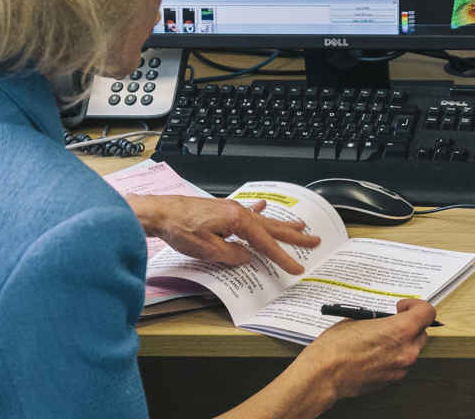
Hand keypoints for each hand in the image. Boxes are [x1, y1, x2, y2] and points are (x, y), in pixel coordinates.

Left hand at [125, 195, 318, 274]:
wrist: (160, 213)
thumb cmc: (180, 228)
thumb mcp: (209, 250)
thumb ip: (232, 256)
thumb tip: (246, 257)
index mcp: (238, 221)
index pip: (266, 244)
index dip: (283, 258)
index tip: (297, 267)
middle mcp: (238, 212)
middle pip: (272, 227)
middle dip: (294, 235)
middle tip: (314, 239)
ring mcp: (231, 210)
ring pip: (263, 220)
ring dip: (281, 224)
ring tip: (299, 225)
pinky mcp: (222, 211)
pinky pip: (248, 212)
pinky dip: (259, 212)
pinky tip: (264, 207)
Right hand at [294, 299, 435, 401]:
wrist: (324, 375)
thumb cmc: (336, 347)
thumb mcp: (358, 320)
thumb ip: (380, 319)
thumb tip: (384, 320)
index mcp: (400, 330)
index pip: (427, 313)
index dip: (417, 306)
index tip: (403, 307)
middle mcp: (406, 350)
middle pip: (421, 332)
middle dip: (409, 325)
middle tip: (392, 321)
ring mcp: (400, 368)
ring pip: (411, 350)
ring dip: (401, 342)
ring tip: (379, 338)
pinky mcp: (391, 380)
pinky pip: (399, 364)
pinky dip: (392, 357)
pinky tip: (374, 353)